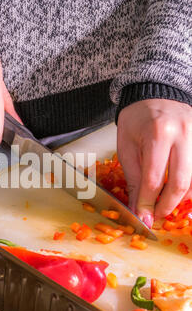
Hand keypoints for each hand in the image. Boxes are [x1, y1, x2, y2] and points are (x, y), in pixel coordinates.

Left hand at [117, 99, 191, 226]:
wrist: (155, 93)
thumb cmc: (137, 119)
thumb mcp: (126, 147)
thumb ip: (134, 179)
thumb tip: (138, 209)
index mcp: (158, 133)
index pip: (154, 179)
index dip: (147, 203)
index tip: (142, 217)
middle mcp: (184, 134)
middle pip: (180, 182)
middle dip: (167, 206)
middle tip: (156, 215)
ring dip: (181, 199)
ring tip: (166, 204)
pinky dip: (190, 187)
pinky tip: (179, 193)